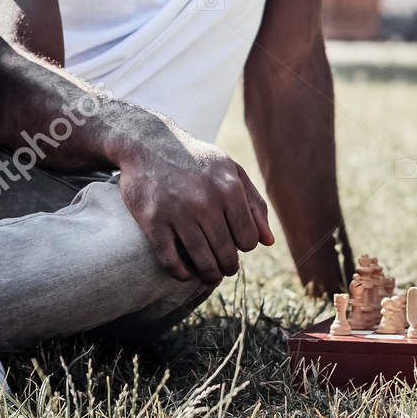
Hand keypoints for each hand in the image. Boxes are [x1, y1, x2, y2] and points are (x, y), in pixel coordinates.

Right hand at [113, 114, 274, 285]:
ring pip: (202, 262)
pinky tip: (186, 273)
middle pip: (227, 254)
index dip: (245, 246)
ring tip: (210, 274)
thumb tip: (269, 242)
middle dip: (229, 265)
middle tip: (225, 266)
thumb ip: (254, 203)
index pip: (248, 238)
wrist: (147, 143)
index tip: (236, 244)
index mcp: (229, 188)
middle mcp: (206, 202)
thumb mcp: (230, 170)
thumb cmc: (195, 159)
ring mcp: (178, 213)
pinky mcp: (153, 221)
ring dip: (209, 274)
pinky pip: (171, 261)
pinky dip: (181, 274)